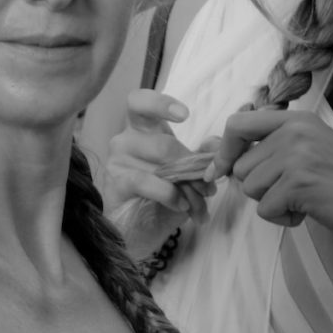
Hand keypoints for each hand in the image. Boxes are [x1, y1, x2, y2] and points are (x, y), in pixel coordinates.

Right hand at [103, 89, 219, 228]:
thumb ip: (201, 154)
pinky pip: (146, 182)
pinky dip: (169, 194)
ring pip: (161, 166)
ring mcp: (117, 162)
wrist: (142, 231)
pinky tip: (181, 205)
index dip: (160, 104)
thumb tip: (217, 144)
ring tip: (198, 203)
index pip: (139, 102)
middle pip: (164, 143)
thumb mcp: (188, 173)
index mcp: (141, 129)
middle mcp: (124, 140)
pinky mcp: (115, 184)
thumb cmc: (163, 196)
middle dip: (193, 168)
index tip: (185, 115)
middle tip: (209, 188)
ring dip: (187, 188)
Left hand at [213, 103, 332, 262]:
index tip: (220, 170)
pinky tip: (311, 212)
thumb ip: (276, 148)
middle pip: (240, 165)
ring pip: (249, 188)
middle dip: (259, 186)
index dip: (223, 150)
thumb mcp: (313, 151)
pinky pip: (265, 210)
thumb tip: (221, 159)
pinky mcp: (299, 184)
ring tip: (306, 201)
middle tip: (294, 191)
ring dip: (273, 203)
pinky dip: (284, 220)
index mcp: (298, 120)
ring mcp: (297, 156)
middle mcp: (295, 131)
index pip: (238, 123)